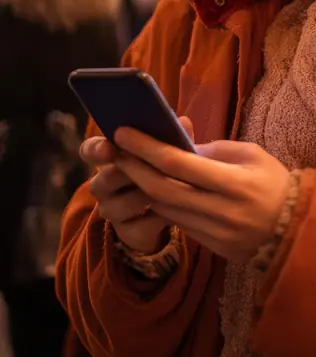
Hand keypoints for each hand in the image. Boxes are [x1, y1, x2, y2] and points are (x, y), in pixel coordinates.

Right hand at [81, 120, 192, 252]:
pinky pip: (139, 227)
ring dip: (147, 197)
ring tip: (171, 190)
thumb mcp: (171, 153)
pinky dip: (159, 219)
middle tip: (152, 169)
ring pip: (121, 204)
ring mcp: (112, 211)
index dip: (95, 149)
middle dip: (129, 174)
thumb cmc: (164, 173)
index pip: (90, 150)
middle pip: (105, 179)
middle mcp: (103, 185)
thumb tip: (184, 122)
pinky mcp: (127, 234)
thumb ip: (173, 138)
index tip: (108, 148)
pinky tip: (176, 212)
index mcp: (110, 158)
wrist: (169, 213)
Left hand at [113, 129, 291, 262]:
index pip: (178, 164)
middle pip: (162, 189)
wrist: (297, 228)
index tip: (123, 132)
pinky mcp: (211, 247)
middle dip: (134, 168)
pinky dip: (161, 205)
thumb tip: (177, 146)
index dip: (146, 147)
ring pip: (165, 210)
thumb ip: (214, 150)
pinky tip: (150, 190)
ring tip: (127, 168)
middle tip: (114, 151)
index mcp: (234, 183)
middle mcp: (221, 211)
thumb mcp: (251, 155)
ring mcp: (215, 233)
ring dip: (142, 188)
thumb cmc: (275, 182)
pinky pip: (178, 223)